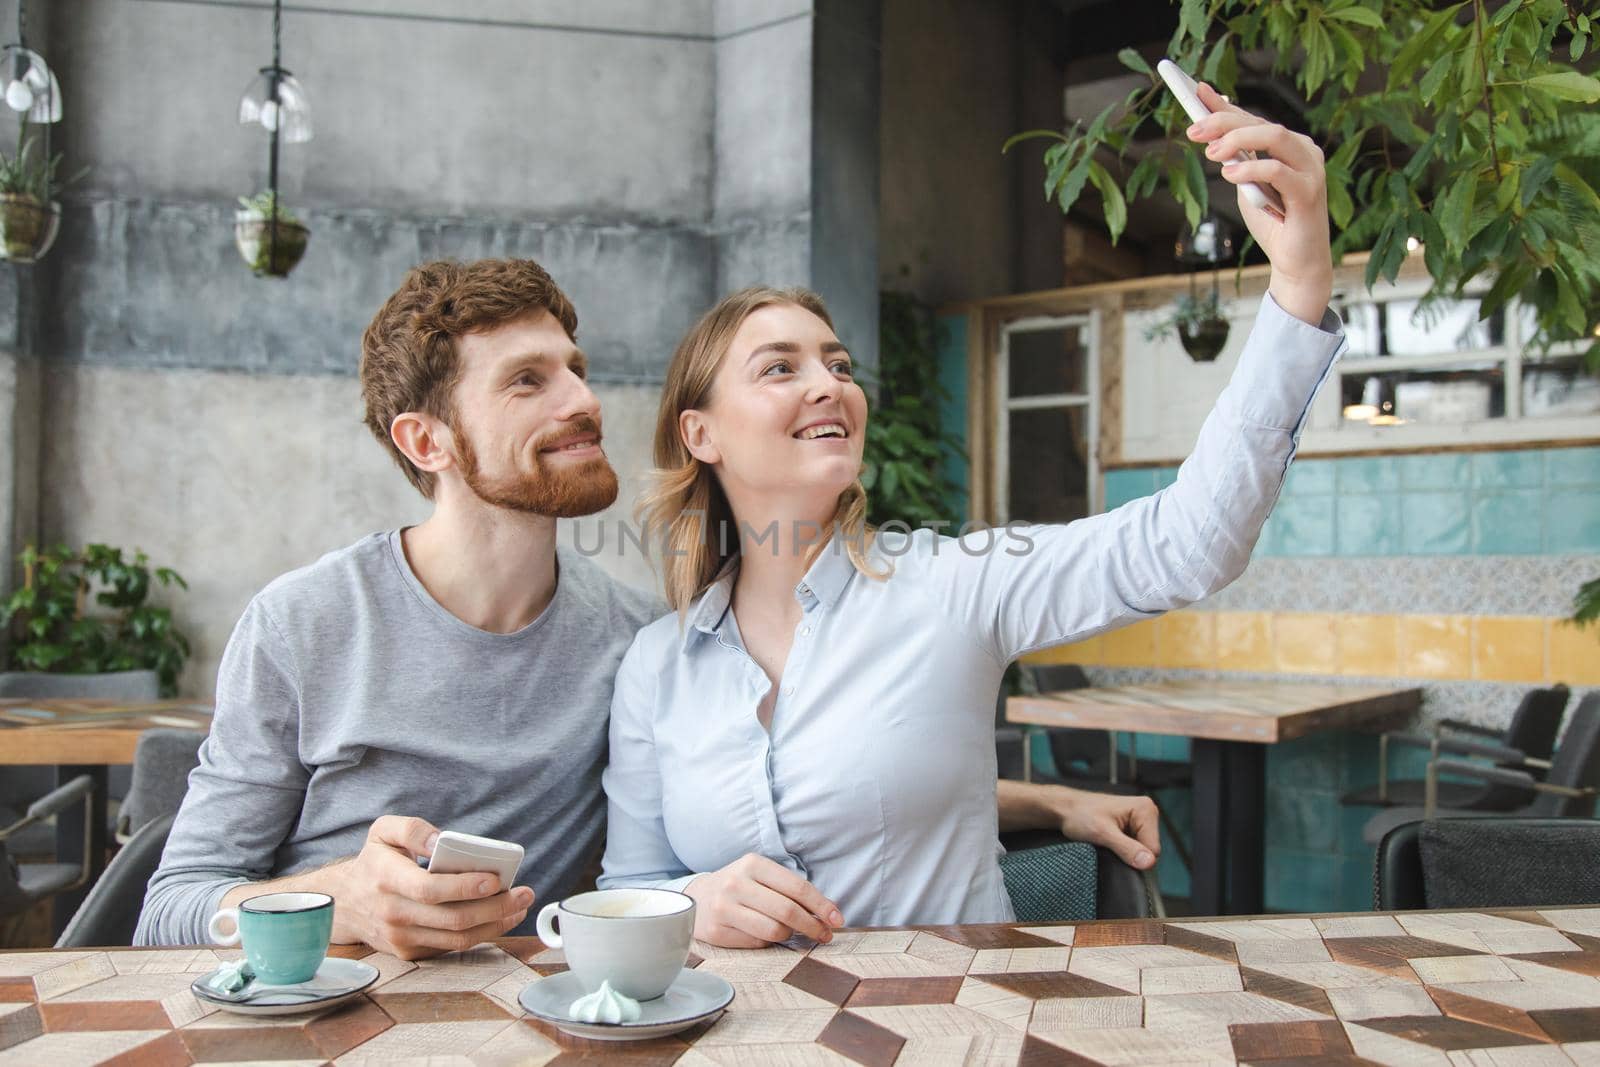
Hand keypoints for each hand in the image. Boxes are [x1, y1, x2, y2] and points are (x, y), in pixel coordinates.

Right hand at [332, 815, 534, 959]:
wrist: (345, 904)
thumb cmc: (374, 862)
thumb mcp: (383, 832)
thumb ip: (411, 829)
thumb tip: (441, 842)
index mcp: (387, 879)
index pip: (430, 889)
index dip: (465, 887)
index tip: (495, 879)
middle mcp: (393, 913)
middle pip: (452, 919)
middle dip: (494, 908)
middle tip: (524, 893)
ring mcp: (401, 938)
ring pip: (456, 939)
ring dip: (495, 925)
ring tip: (520, 907)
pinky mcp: (410, 952)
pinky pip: (451, 948)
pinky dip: (481, 935)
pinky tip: (500, 920)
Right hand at [684, 853, 843, 947]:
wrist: (697, 897)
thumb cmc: (740, 887)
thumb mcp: (761, 876)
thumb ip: (790, 890)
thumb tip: (827, 914)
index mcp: (753, 864)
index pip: (797, 887)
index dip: (822, 905)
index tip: (837, 919)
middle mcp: (736, 883)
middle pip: (788, 911)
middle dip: (813, 926)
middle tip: (825, 935)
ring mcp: (724, 908)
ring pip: (774, 931)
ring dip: (789, 935)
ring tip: (789, 931)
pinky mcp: (717, 932)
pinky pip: (757, 943)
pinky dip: (768, 942)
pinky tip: (763, 934)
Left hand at [1051, 788, 1160, 870]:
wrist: (1066, 809)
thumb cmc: (1080, 815)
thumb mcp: (1102, 834)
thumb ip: (1127, 848)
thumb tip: (1149, 862)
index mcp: (1145, 809)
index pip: (1154, 849)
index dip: (1135, 856)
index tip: (1114, 846)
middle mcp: (1147, 812)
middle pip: (1150, 850)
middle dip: (1130, 853)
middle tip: (1108, 842)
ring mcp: (1141, 819)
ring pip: (1142, 851)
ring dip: (1125, 851)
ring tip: (1107, 839)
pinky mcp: (1133, 826)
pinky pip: (1135, 847)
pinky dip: (1123, 848)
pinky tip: (1110, 839)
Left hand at [1185, 82, 1332, 326]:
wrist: (1296, 262)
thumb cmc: (1272, 221)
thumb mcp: (1245, 183)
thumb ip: (1234, 155)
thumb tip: (1209, 127)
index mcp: (1291, 145)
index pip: (1254, 119)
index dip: (1224, 107)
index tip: (1195, 93)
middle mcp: (1305, 150)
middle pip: (1263, 123)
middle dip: (1224, 122)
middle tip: (1194, 130)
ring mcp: (1311, 169)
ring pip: (1275, 137)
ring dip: (1238, 140)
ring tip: (1211, 154)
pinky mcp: (1310, 192)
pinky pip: (1279, 170)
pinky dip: (1252, 168)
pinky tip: (1230, 173)